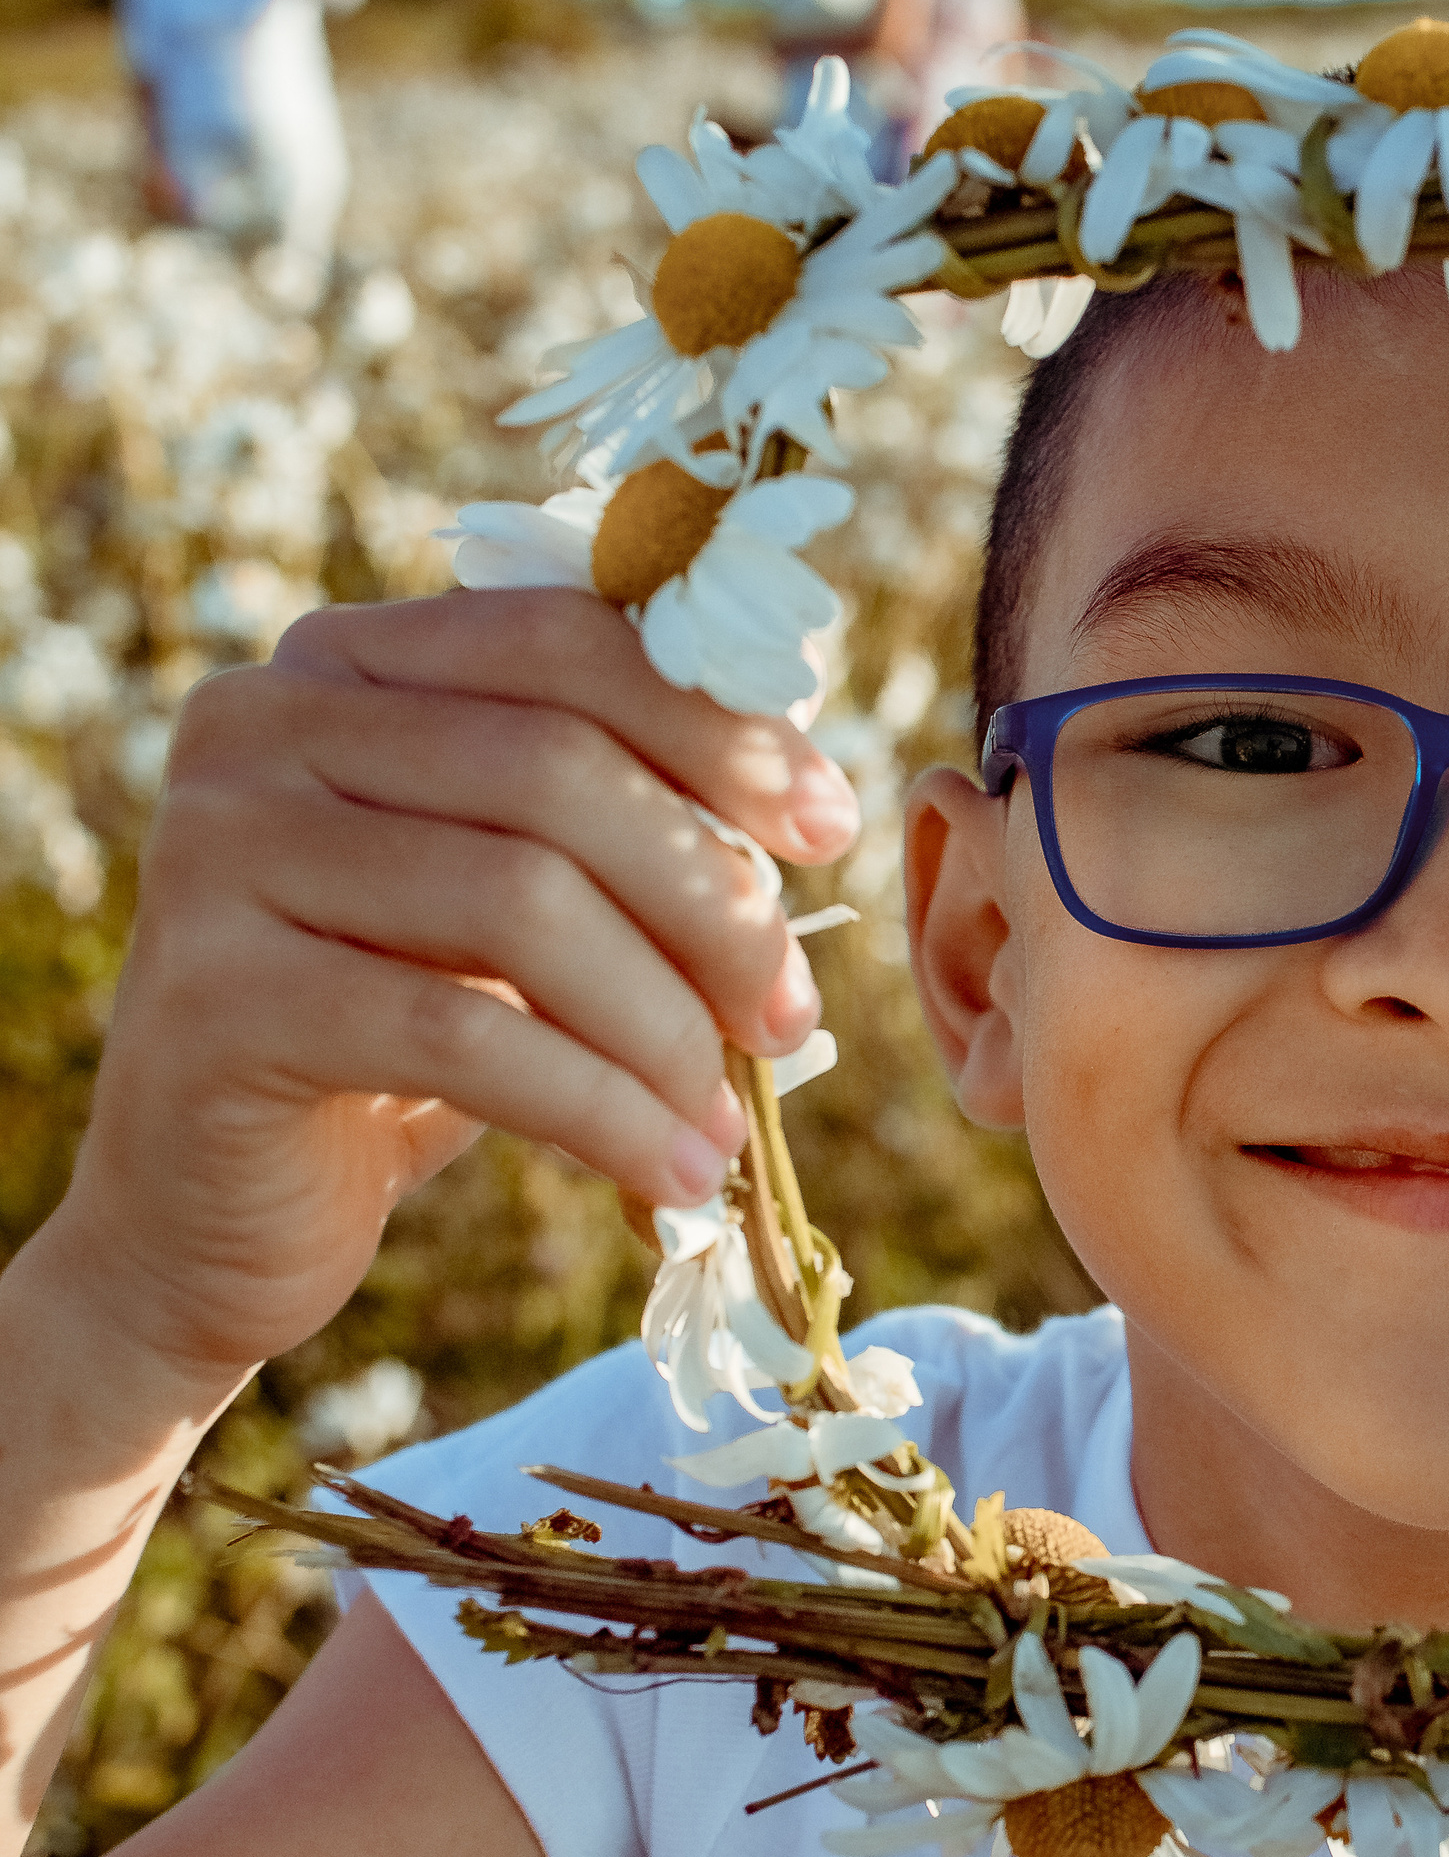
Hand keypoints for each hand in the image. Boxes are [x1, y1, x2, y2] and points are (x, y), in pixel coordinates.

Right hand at [58, 588, 857, 1400]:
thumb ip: (616, 819)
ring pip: (519, 902)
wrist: (215, 1213)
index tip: (828, 830)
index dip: (719, 732)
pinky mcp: (212, 995)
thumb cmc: (401, 1044)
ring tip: (724, 1117)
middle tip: (787, 1017)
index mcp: (344, 663)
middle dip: (707, 901)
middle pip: (556, 769)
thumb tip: (809, 798)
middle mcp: (258, 722)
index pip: (566, 643)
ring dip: (661, 1023)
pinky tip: (669, 1172)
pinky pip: (459, 1039)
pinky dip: (598, 1110)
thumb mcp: (517, 907)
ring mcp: (215, 849)